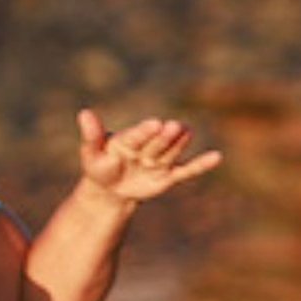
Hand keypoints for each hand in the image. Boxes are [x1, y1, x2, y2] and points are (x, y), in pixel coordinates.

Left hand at [76, 110, 224, 204]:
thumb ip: (92, 135)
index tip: (154, 123)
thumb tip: (84, 112)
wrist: (111, 188)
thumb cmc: (100, 167)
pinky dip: (201, 165)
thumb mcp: (91, 153)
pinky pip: (186, 171)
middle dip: (164, 137)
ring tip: (188, 132)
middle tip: (173, 126)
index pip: (137, 136)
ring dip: (180, 144)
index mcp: (128, 140)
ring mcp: (159, 161)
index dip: (145, 131)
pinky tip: (217, 157)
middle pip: (156, 143)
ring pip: (171, 153)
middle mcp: (147, 147)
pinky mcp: (168, 176)